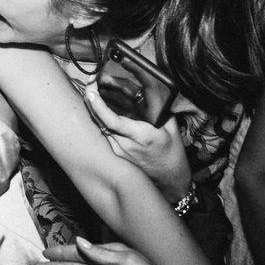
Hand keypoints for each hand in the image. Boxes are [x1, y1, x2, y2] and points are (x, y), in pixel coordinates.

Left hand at [85, 86, 190, 200]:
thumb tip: (149, 85)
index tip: (91, 92)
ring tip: (95, 88)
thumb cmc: (173, 154)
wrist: (170, 181)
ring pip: (100, 124)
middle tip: (91, 82)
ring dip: (96, 107)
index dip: (99, 106)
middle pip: (100, 120)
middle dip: (93, 100)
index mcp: (140, 137)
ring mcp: (118, 150)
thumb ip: (159, 107)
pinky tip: (101, 104)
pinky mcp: (115, 152)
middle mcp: (125, 145)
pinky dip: (101, 116)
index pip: (112, 121)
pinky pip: (104, 130)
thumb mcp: (171, 128)